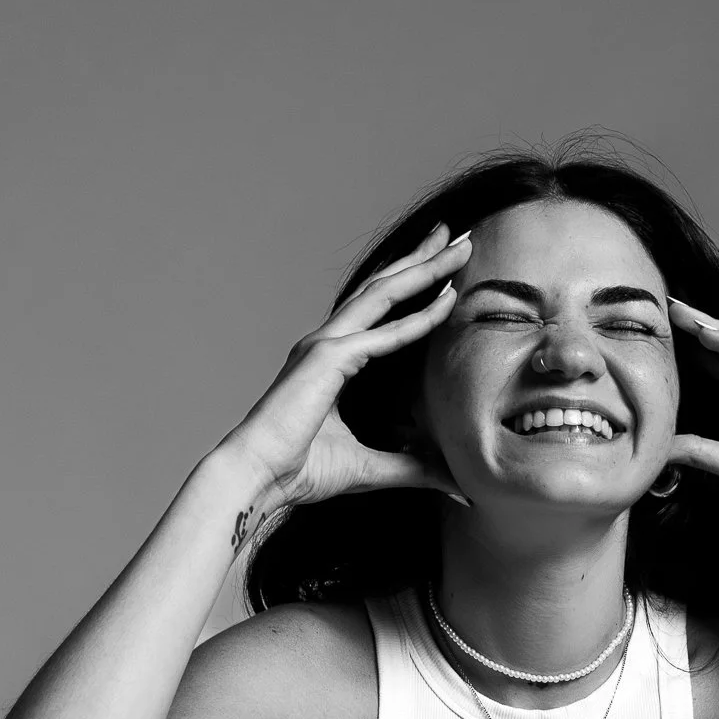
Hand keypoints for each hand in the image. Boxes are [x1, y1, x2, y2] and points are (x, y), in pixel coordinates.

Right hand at [212, 226, 472, 532]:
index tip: (446, 270)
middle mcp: (328, 342)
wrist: (259, 478)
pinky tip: (447, 300)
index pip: (379, 311)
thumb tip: (457, 484)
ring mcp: (326, 345)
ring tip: (460, 243)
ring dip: (425, 268)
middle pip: (384, 287)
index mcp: (332, 359)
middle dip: (423, 258)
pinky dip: (417, 318)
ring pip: (385, 294)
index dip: (413, 286)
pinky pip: (384, 334)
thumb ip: (415, 468)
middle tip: (459, 234)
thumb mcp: (373, 467)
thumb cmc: (301, 472)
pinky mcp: (328, 359)